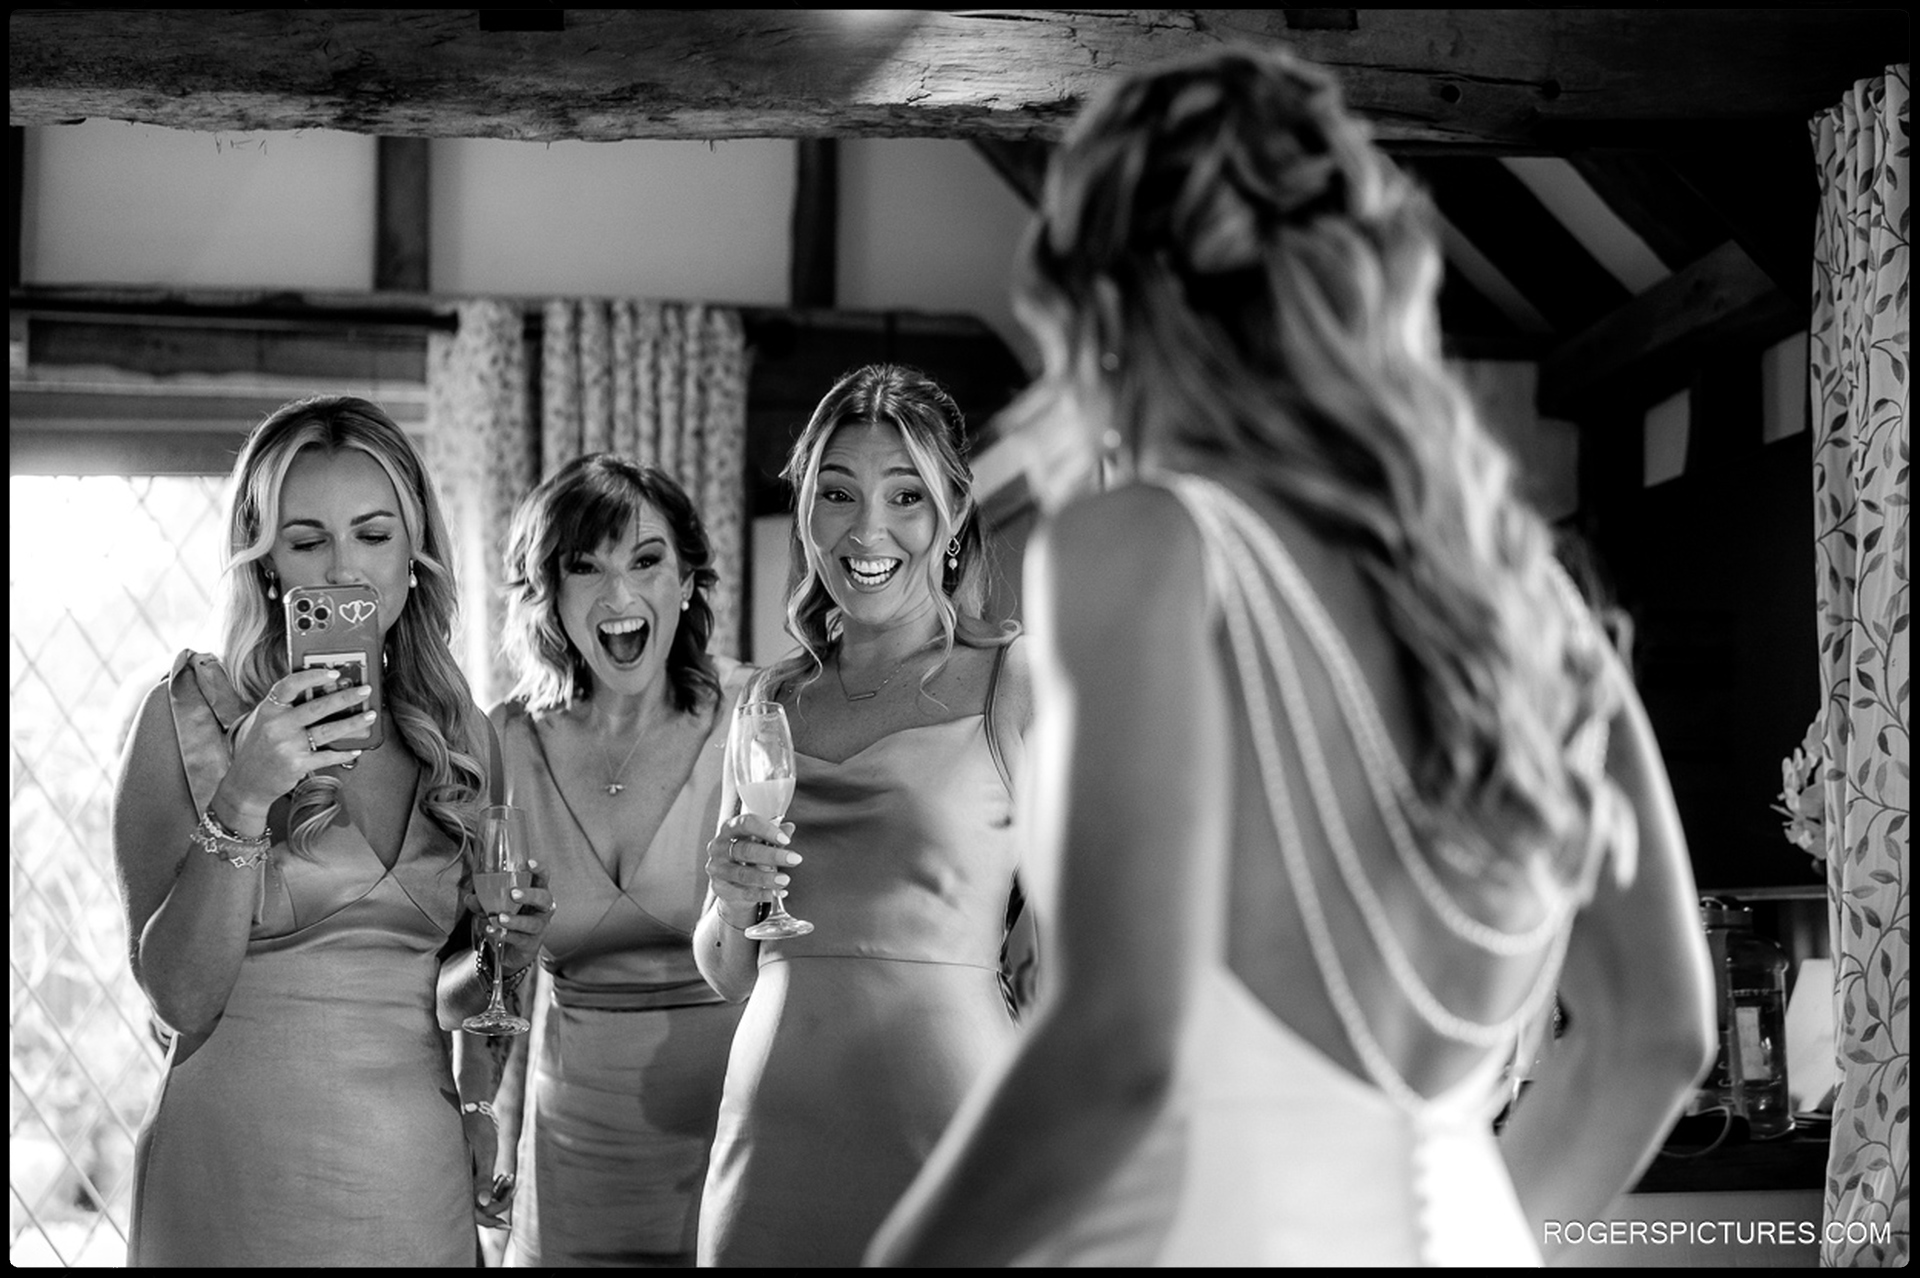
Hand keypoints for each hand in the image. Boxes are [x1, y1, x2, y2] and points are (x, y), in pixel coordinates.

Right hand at [221, 669, 375, 816]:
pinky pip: (327, 756)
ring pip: (327, 731)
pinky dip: (345, 752)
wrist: (246, 782)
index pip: (290, 685)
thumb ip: (286, 706)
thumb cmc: (259, 747)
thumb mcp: (264, 720)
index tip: (333, 673)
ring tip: (369, 715)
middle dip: (345, 697)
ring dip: (353, 723)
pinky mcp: (297, 764)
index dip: (312, 676)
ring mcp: (287, 746)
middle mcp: (276, 726)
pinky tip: (357, 748)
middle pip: (316, 707)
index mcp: (269, 710)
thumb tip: (322, 689)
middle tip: (365, 690)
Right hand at [461, 1102, 513, 1230]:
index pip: (474, 1212)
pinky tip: (506, 1177)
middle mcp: (462, 1182)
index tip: (507, 1225)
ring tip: (509, 1179)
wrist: (476, 1111)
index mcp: (461, 1181)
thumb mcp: (485, 1152)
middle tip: (513, 1188)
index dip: (490, 1220)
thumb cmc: (480, 1129)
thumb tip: (483, 1203)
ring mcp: (467, 1177)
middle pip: (480, 1208)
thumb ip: (483, 1177)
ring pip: (484, 1198)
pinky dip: (497, 1186)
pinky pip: (485, 1187)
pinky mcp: (472, 1171)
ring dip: (499, 1194)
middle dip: (499, 1203)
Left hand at [465, 860, 553, 976]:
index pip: (543, 878)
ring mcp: (539, 927)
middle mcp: (541, 909)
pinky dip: (505, 935)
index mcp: (536, 894)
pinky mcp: (531, 944)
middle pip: (544, 899)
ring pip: (532, 923)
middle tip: (514, 894)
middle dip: (530, 895)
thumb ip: (483, 902)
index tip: (529, 863)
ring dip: (516, 919)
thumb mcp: (494, 908)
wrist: (510, 952)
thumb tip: (470, 898)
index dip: (540, 870)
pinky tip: (492, 931)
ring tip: (500, 917)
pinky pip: (520, 939)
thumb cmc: (509, 921)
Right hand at [704, 813, 798, 927]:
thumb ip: (774, 836)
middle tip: (794, 859)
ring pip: (743, 874)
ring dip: (767, 878)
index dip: (766, 830)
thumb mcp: (759, 842)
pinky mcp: (720, 888)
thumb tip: (789, 827)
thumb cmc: (746, 855)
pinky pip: (743, 893)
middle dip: (772, 855)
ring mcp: (717, 868)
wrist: (730, 882)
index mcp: (729, 829)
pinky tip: (777, 893)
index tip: (785, 840)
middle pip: (746, 850)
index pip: (745, 824)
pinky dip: (762, 894)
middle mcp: (719, 847)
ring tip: (785, 880)